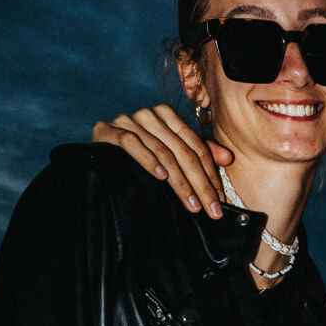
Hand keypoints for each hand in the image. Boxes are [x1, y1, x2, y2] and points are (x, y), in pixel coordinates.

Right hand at [90, 104, 230, 217]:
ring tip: (192, 204)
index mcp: (167, 116)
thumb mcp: (172, 155)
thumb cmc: (138, 158)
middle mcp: (149, 115)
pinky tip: (160, 177)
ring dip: (179, 182)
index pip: (195, 146)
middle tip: (211, 210)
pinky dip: (148, 161)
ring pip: (162, 152)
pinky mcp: (108, 130)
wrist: (97, 156)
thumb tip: (228, 157)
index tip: (219, 201)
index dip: (210, 174)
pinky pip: (132, 144)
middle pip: (182, 151)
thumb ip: (199, 153)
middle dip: (200, 184)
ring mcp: (128, 120)